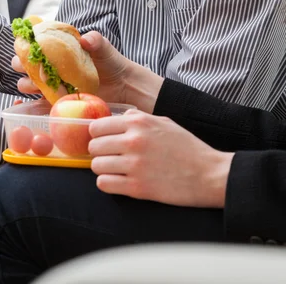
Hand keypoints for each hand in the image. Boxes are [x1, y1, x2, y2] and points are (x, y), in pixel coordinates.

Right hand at [14, 31, 129, 100]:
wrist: (121, 85)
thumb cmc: (110, 62)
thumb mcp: (103, 48)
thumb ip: (95, 40)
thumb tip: (85, 39)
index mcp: (54, 49)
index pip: (31, 45)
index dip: (24, 45)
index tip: (27, 46)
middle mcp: (48, 66)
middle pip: (23, 65)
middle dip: (21, 65)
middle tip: (29, 66)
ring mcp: (50, 84)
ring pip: (27, 84)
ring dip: (27, 84)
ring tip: (39, 84)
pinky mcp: (55, 100)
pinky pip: (38, 103)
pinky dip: (35, 103)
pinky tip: (40, 101)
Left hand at [88, 109, 233, 207]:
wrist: (211, 175)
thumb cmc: (188, 148)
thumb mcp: (164, 122)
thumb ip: (139, 118)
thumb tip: (119, 116)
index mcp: (138, 123)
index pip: (96, 127)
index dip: (97, 135)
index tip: (104, 141)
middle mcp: (133, 142)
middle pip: (93, 147)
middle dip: (99, 153)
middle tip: (111, 158)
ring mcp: (134, 165)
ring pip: (96, 166)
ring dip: (103, 169)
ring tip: (116, 171)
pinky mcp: (137, 188)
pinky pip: (103, 184)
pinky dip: (108, 184)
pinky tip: (119, 182)